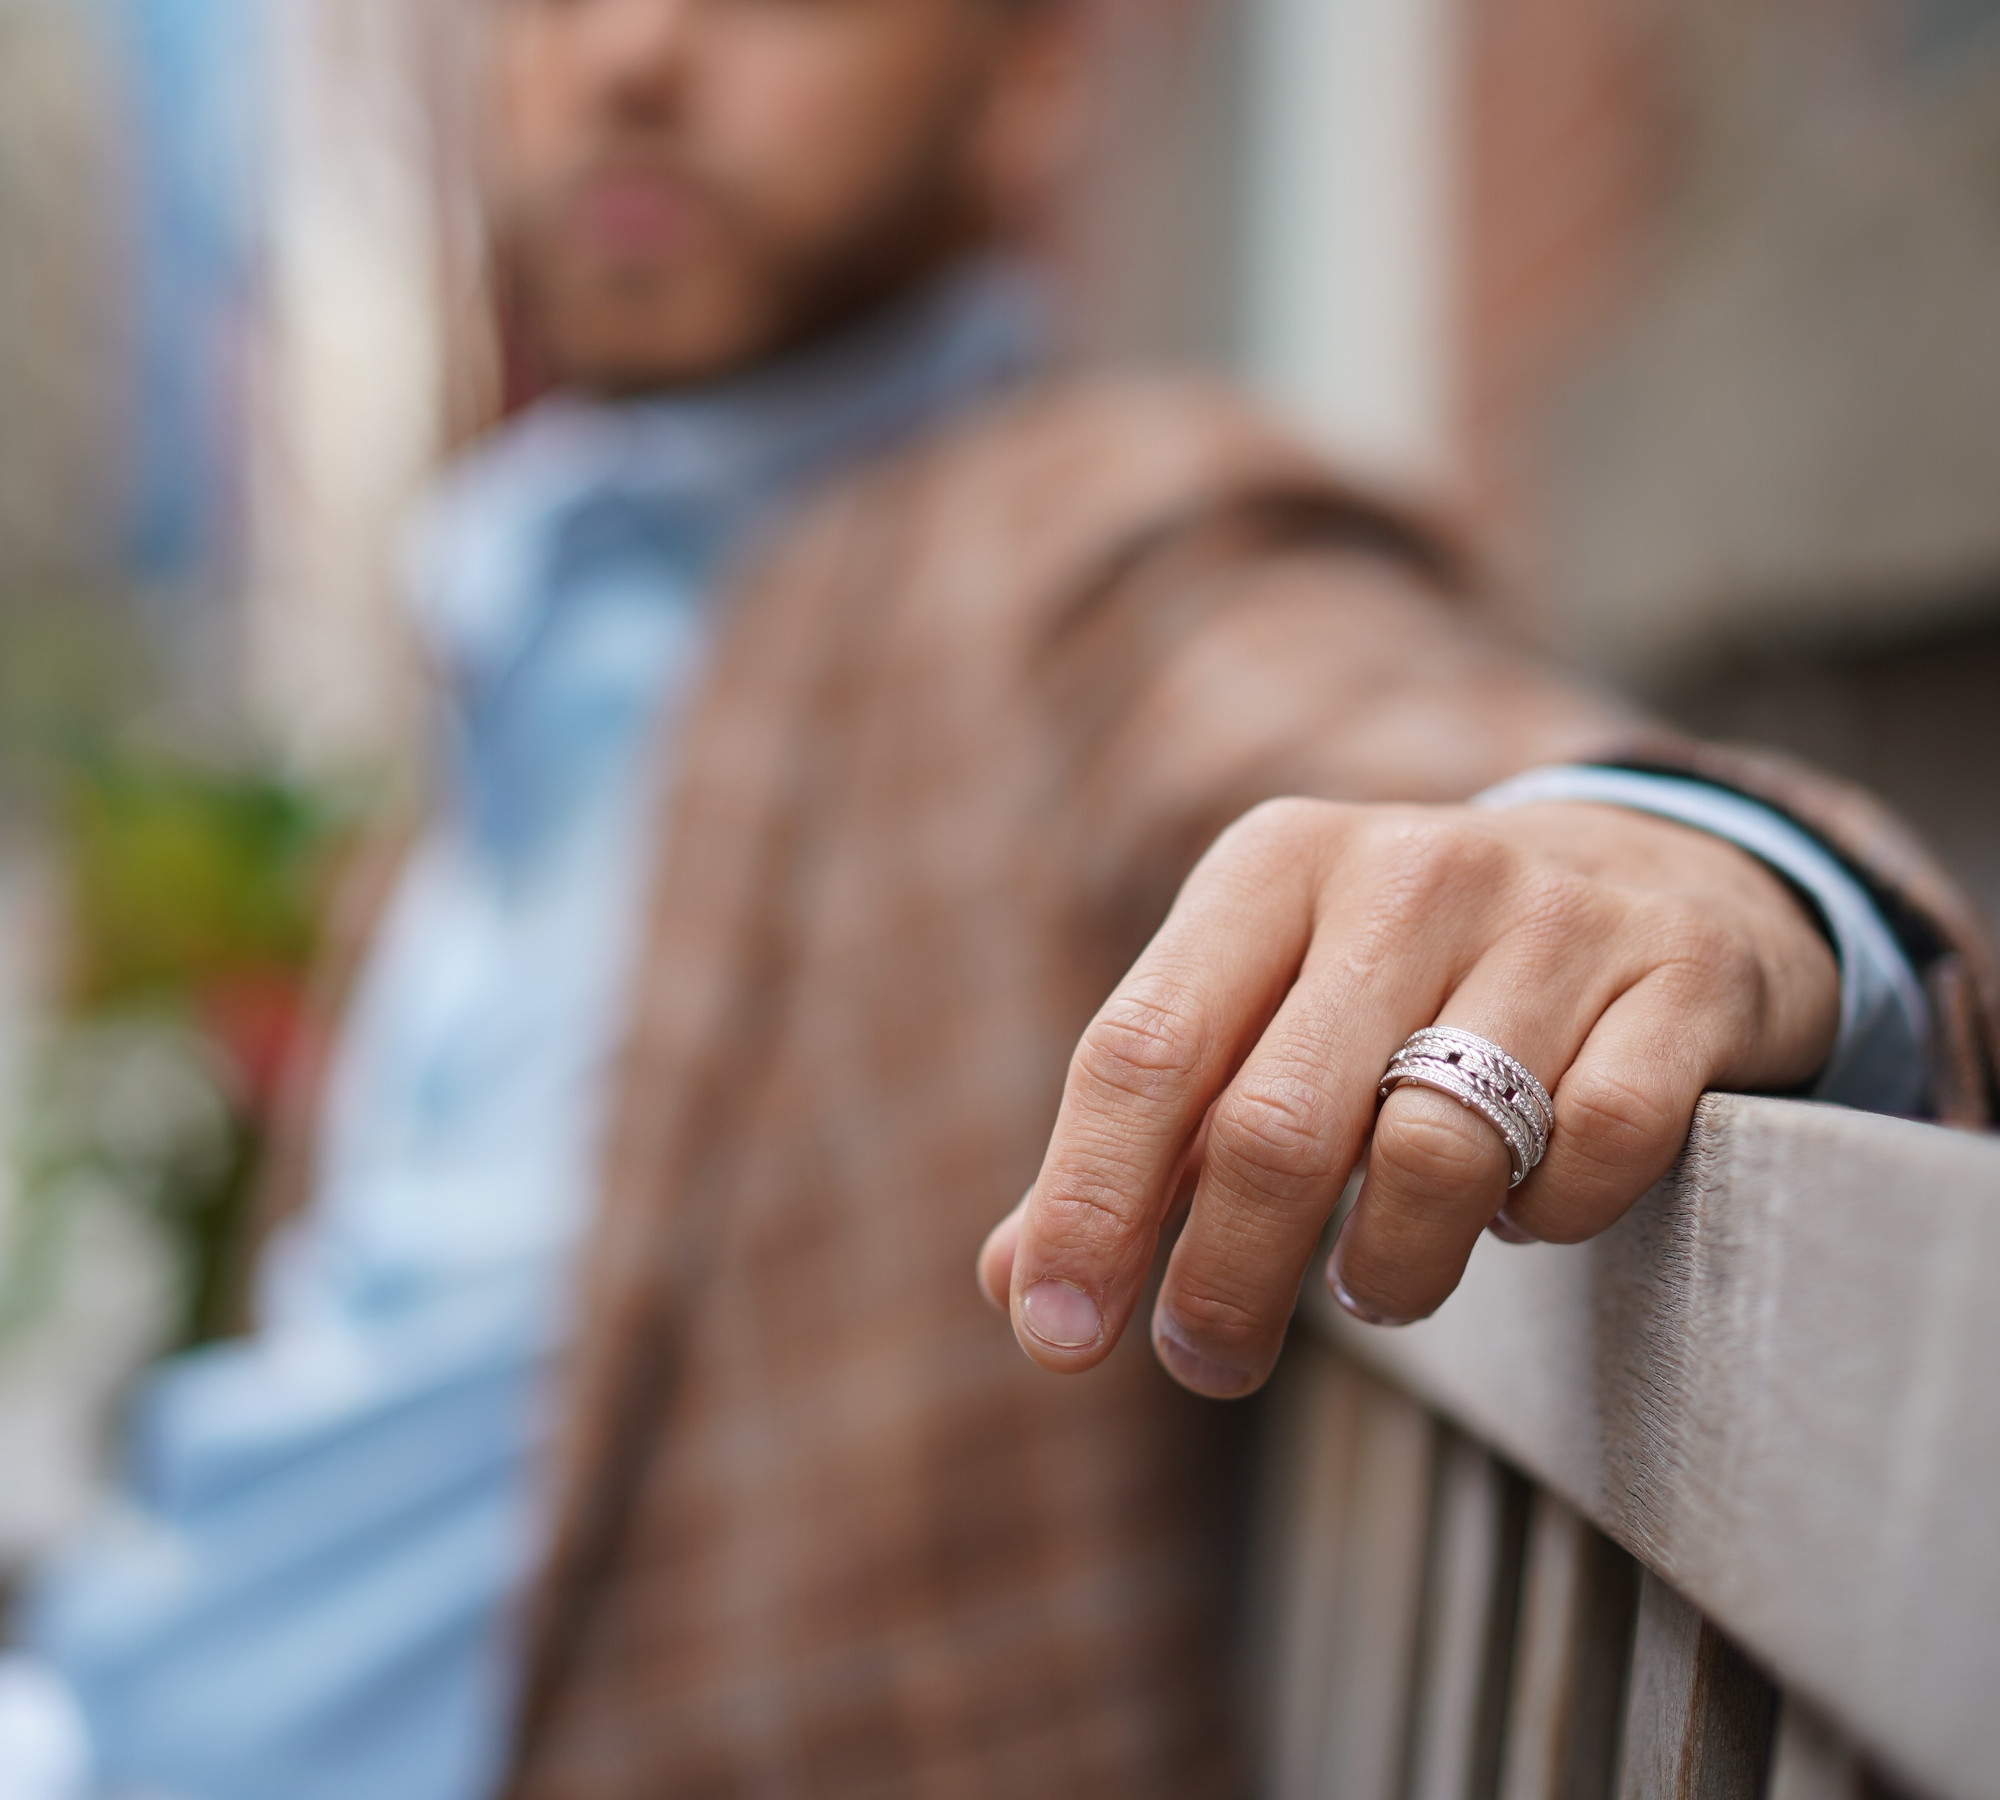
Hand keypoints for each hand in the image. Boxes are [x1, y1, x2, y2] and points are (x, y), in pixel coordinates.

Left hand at [977, 798, 1839, 1396]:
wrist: (1649, 877)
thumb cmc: (1405, 979)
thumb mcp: (1260, 1011)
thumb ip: (1144, 1142)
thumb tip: (1018, 1287)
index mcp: (1271, 865)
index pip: (1141, 1049)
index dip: (1088, 1206)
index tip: (1058, 1338)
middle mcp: (1404, 870)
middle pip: (1276, 1125)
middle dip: (1226, 1283)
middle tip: (1210, 1362)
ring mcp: (1553, 916)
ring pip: (1435, 1156)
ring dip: (1394, 1268)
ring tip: (1380, 1282)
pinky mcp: (1679, 978)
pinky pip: (1595, 1155)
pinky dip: (1549, 1221)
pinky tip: (1528, 1206)